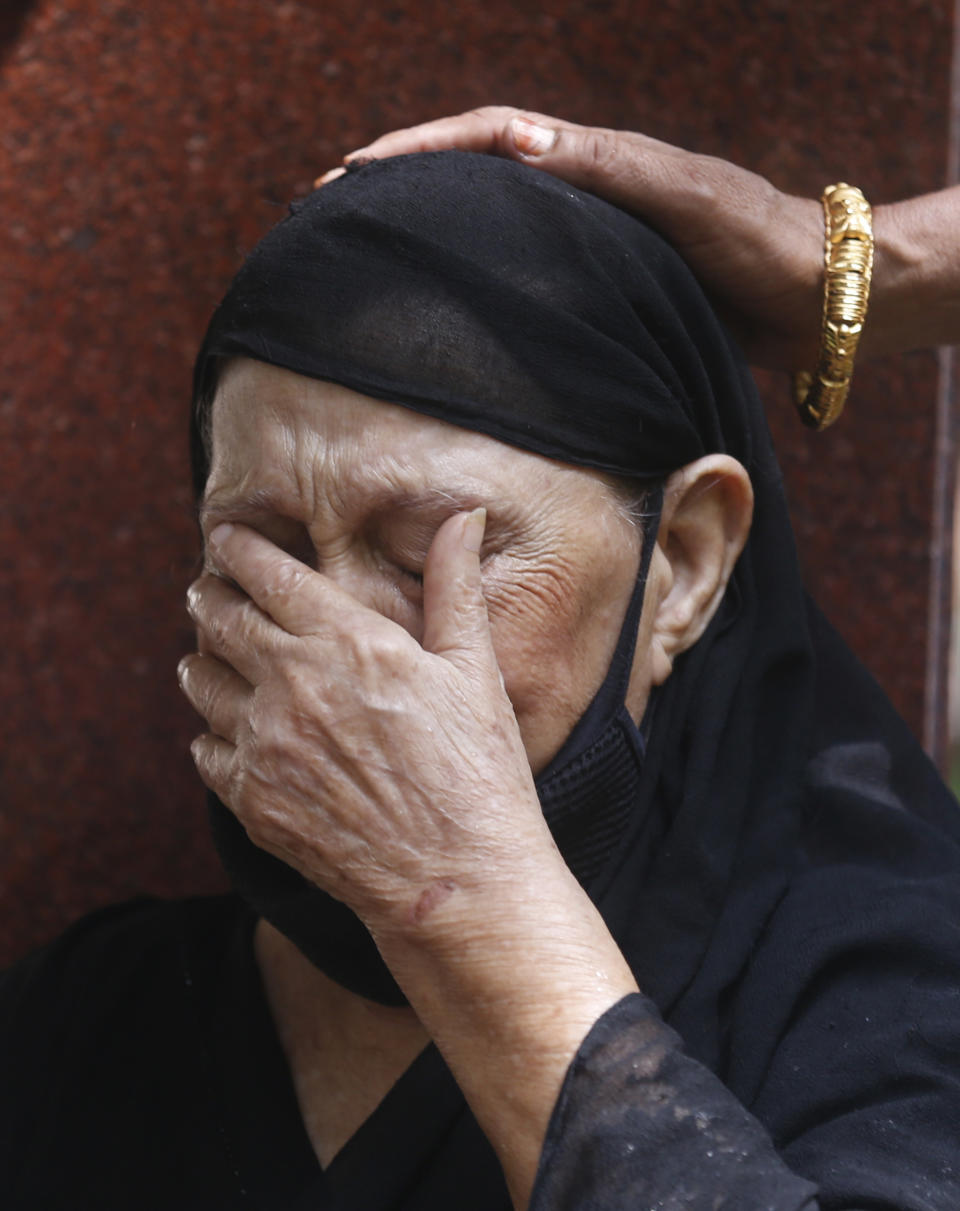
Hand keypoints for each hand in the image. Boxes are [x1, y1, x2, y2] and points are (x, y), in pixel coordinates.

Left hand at [179, 510, 557, 939]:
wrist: (456, 877)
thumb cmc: (478, 770)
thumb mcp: (475, 668)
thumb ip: (455, 585)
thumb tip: (466, 515)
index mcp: (349, 641)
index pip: (269, 574)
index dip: (238, 548)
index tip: (225, 536)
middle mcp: (293, 684)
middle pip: (220, 620)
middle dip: (208, 595)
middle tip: (205, 588)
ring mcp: (266, 745)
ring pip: (202, 683)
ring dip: (201, 660)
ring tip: (206, 657)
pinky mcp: (252, 800)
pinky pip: (205, 751)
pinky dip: (210, 734)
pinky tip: (226, 734)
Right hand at [320, 105, 822, 370]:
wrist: (810, 298)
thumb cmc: (754, 238)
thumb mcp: (683, 193)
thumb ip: (608, 167)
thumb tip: (518, 142)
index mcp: (591, 161)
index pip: (487, 138)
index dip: (417, 150)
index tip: (351, 173)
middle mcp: (580, 198)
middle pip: (475, 179)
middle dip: (403, 188)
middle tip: (333, 211)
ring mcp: (588, 247)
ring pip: (493, 232)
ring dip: (432, 238)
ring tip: (370, 259)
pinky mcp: (602, 293)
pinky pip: (527, 285)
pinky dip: (480, 291)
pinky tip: (451, 319)